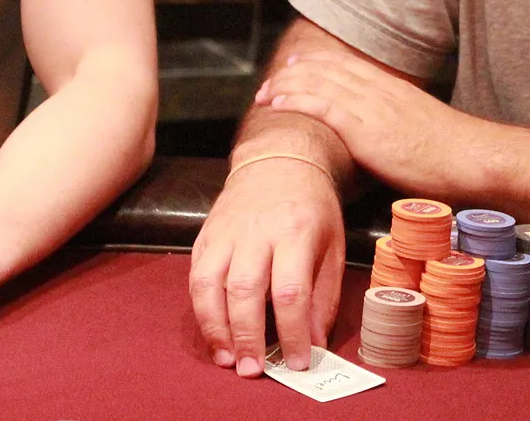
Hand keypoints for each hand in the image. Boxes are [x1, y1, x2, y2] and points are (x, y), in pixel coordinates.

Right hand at [189, 157, 345, 377]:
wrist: (278, 159)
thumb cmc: (311, 207)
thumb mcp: (332, 245)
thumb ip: (323, 295)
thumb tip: (313, 342)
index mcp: (296, 231)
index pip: (290, 290)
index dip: (292, 332)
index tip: (297, 361)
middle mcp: (257, 231)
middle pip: (245, 290)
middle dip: (247, 336)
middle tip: (252, 370)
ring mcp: (226, 232)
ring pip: (210, 285)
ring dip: (215, 328)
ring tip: (228, 358)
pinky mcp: (205, 236)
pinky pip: (196, 277)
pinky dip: (201, 309)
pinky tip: (214, 332)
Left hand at [254, 51, 492, 196]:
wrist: (470, 157)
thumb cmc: (454, 153)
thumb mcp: (424, 126)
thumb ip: (400, 123)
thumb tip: (389, 136)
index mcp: (394, 88)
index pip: (348, 66)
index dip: (318, 63)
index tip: (296, 65)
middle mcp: (379, 90)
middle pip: (328, 70)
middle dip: (295, 73)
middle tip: (271, 80)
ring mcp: (371, 107)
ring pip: (319, 83)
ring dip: (287, 84)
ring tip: (265, 91)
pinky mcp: (366, 129)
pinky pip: (323, 106)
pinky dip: (297, 100)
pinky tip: (278, 102)